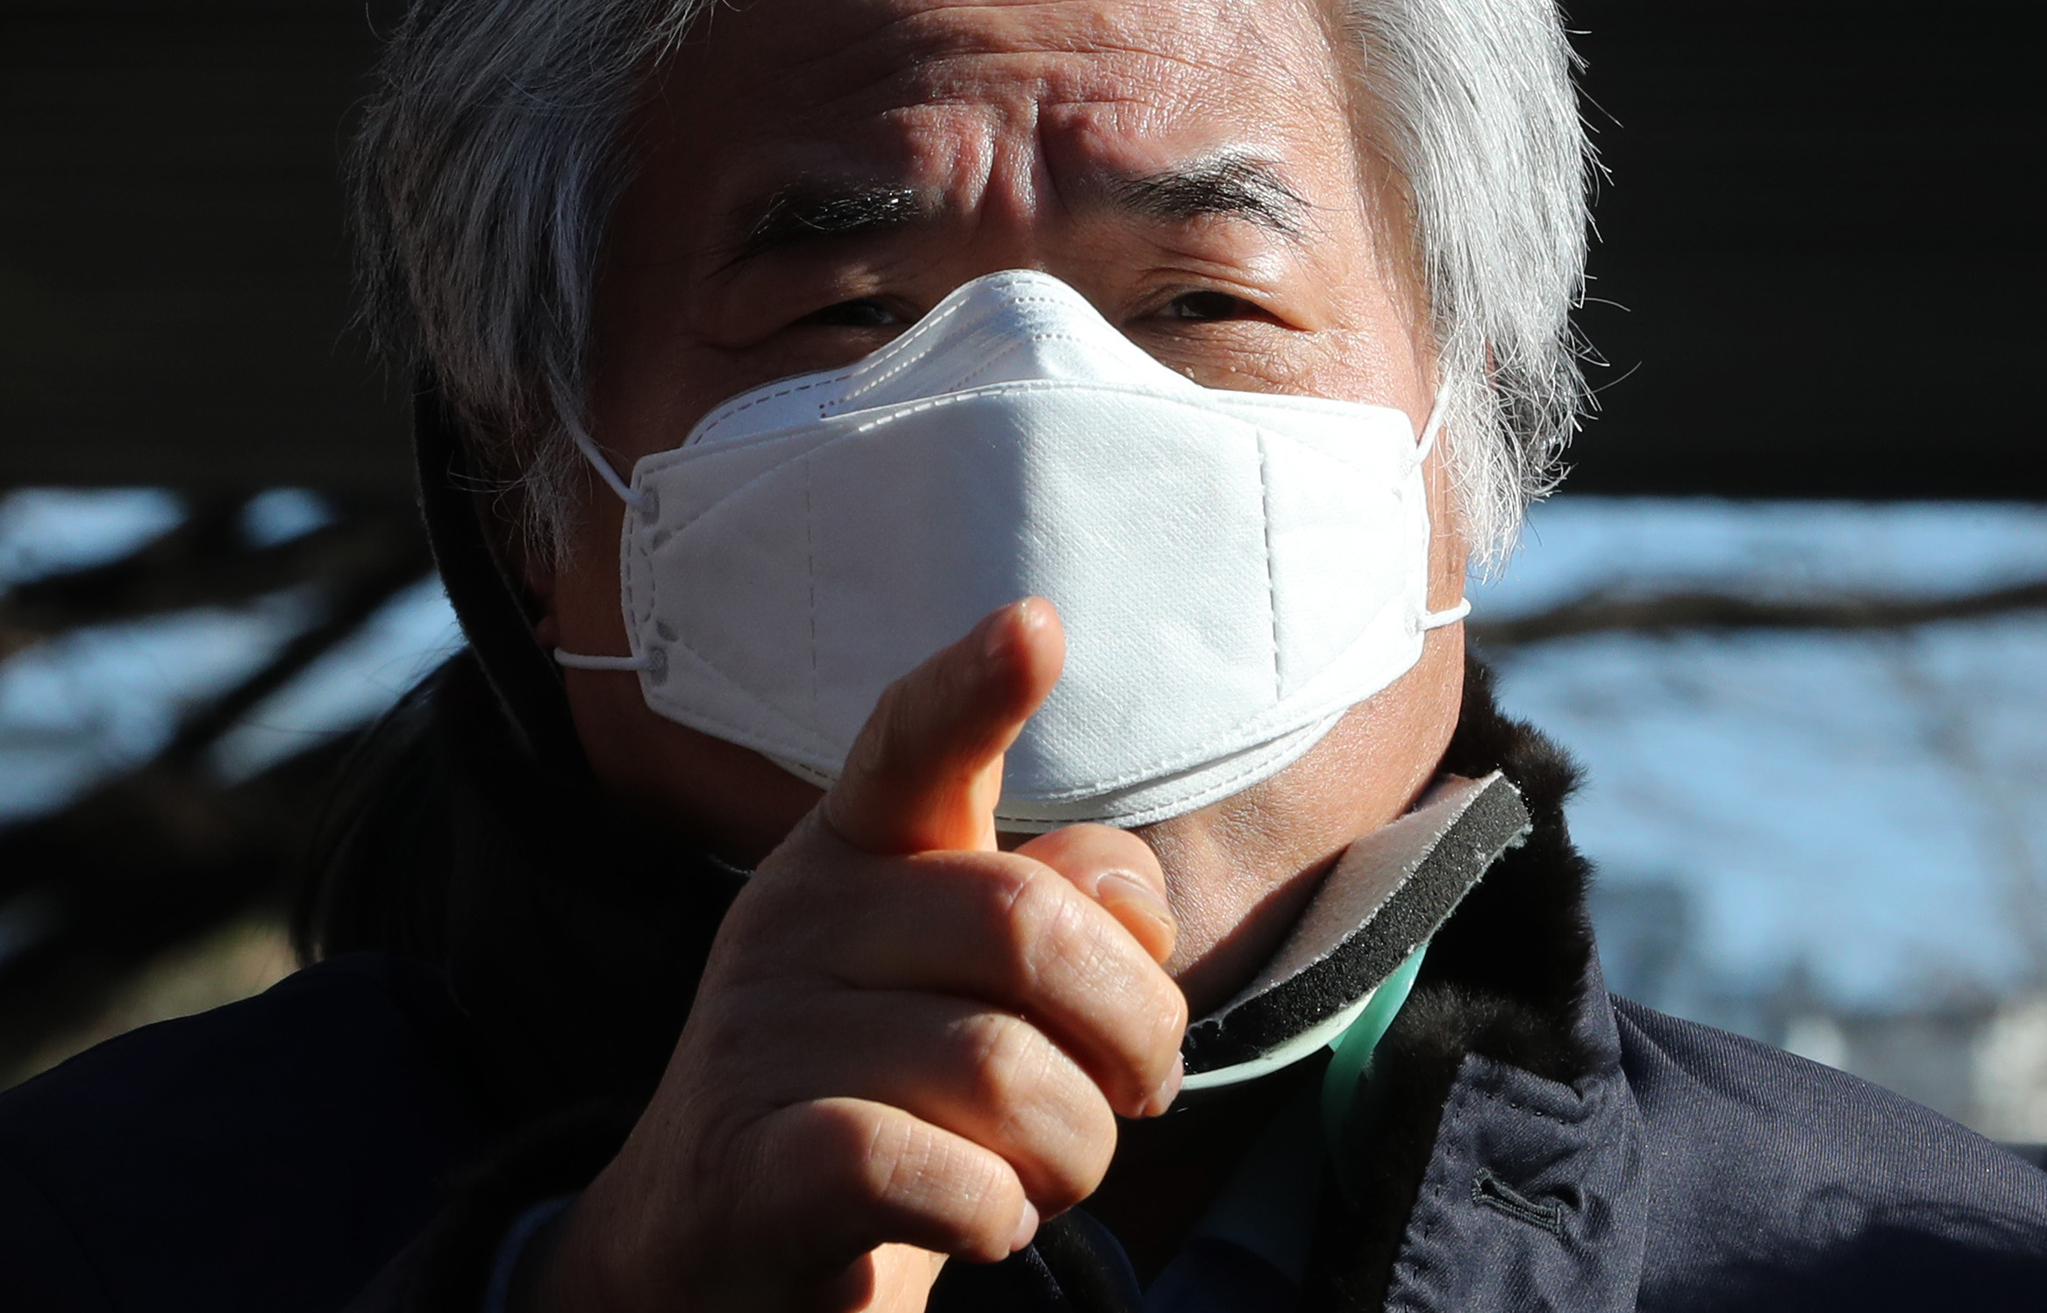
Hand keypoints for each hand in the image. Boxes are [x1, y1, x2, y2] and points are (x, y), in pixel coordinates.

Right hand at [530, 598, 1186, 1312]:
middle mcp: (802, 919)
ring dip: (1077, 1149)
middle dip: (1134, 1028)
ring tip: (1048, 1173)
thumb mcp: (974, 980)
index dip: (977, 688)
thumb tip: (1132, 906)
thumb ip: (1064, 908)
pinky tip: (989, 1222)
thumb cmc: (889, 1090)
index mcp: (861, 851)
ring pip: (1005, 1070)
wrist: (717, 1244)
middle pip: (1029, 922)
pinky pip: (928, 1172)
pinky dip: (998, 1212)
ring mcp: (763, 1040)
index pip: (914, 745)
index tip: (1038, 625)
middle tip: (1133, 1092)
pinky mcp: (756, 1167)